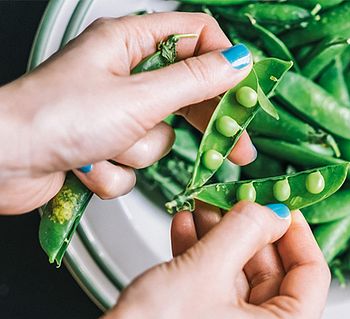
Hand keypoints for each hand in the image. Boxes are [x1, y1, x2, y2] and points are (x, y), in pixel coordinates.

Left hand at [0, 12, 256, 213]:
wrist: (0, 163)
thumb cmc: (54, 117)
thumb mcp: (139, 97)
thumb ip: (196, 82)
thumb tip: (239, 62)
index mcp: (128, 42)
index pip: (196, 37)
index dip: (225, 63)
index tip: (248, 94)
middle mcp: (123, 73)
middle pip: (188, 92)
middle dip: (204, 125)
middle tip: (237, 148)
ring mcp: (113, 111)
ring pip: (161, 136)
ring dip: (138, 152)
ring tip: (110, 148)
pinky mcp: (104, 146)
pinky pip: (135, 163)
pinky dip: (116, 172)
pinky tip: (91, 166)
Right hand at [3, 202, 330, 318]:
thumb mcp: (206, 266)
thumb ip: (247, 228)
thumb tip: (272, 211)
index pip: (313, 275)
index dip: (295, 232)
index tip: (281, 206)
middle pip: (276, 282)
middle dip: (249, 236)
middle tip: (232, 203)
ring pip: (245, 291)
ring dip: (223, 248)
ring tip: (202, 213)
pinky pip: (225, 308)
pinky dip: (209, 273)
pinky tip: (189, 238)